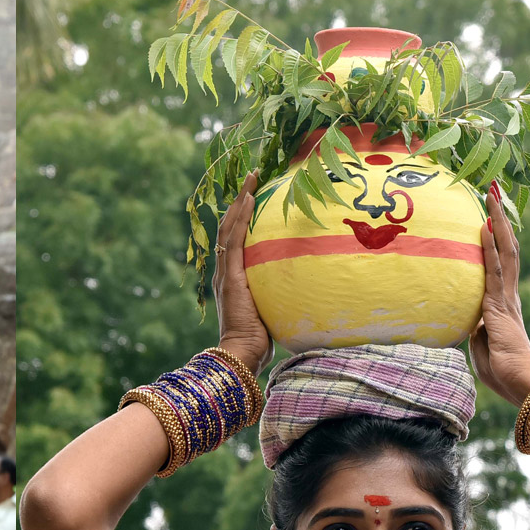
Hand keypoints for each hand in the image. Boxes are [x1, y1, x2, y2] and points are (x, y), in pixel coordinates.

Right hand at [215, 171, 273, 375]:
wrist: (242, 353)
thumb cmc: (259, 339)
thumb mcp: (270, 309)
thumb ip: (279, 294)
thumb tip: (304, 286)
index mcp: (232, 277)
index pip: (234, 239)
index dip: (241, 216)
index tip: (252, 195)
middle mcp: (225, 271)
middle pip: (229, 226)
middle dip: (239, 200)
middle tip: (251, 176)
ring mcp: (226, 272)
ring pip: (229, 227)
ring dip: (240, 201)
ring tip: (250, 178)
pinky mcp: (231, 276)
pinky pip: (234, 240)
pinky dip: (240, 218)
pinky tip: (248, 200)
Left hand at [468, 184, 529, 405]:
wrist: (517, 383)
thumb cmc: (499, 370)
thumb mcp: (479, 344)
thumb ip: (475, 328)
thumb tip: (466, 320)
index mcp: (502, 303)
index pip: (499, 263)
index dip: (495, 238)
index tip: (488, 216)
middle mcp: (508, 294)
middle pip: (506, 248)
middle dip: (500, 220)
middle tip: (492, 193)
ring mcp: (506, 297)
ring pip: (504, 252)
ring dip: (497, 223)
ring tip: (492, 197)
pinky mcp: (500, 305)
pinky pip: (495, 271)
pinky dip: (490, 247)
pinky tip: (484, 228)